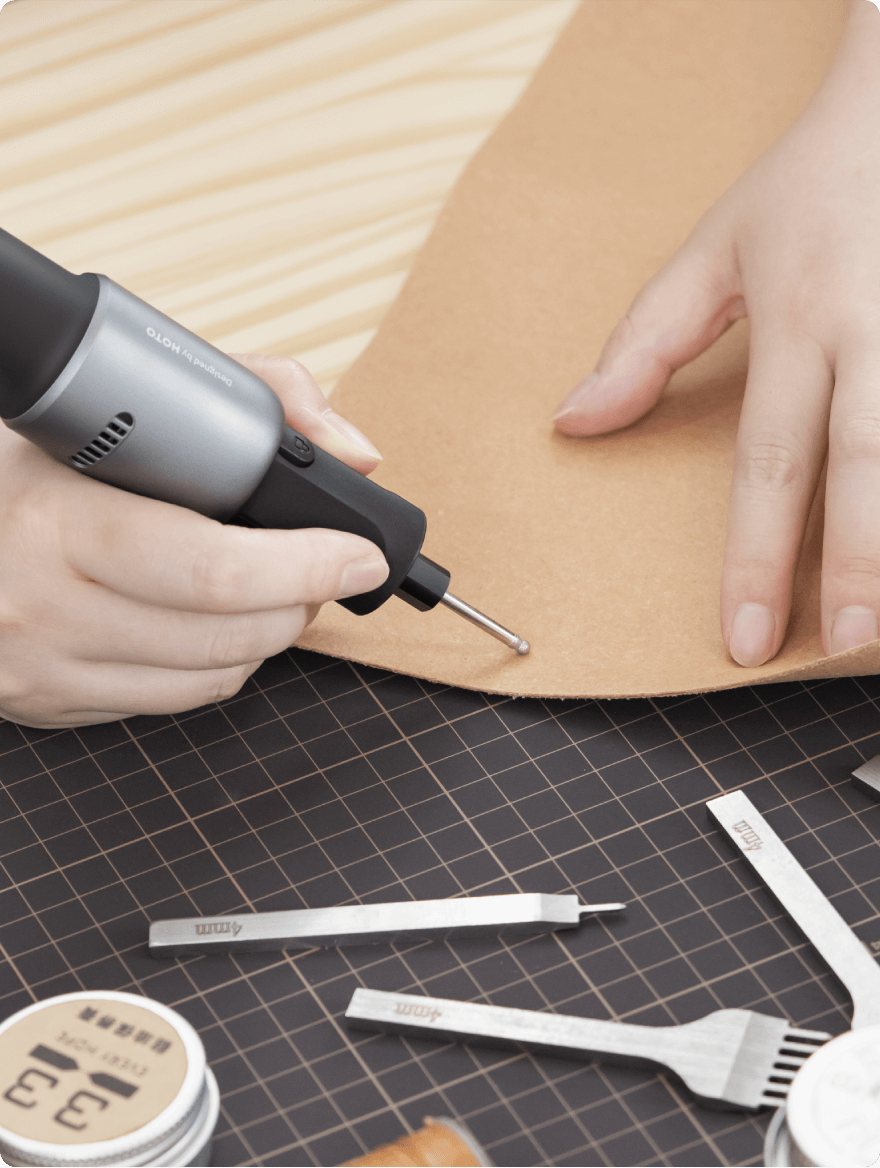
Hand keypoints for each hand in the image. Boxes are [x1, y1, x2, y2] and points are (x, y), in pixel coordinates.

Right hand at [0, 354, 387, 726]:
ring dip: (271, 637)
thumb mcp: (118, 402)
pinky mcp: (49, 703)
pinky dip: (220, 668)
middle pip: (227, 634)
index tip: (358, 553)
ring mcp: (45, 668)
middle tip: (327, 568)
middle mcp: (46, 609)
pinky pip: (172, 703)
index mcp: (59, 523)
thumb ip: (249, 399)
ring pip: (212, 678)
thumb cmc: (25, 465)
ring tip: (280, 591)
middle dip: (303, 601)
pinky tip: (220, 626)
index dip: (305, 565)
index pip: (213, 569)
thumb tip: (351, 451)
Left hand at [554, 0, 879, 667]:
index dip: (754, 559)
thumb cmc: (810, 189)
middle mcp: (872, 332)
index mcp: (796, 322)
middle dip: (857, 564)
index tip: (745, 638)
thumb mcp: (714, 248)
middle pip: (864, 465)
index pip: (767, 462)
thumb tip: (574, 421)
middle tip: (844, 648)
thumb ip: (644, 341)